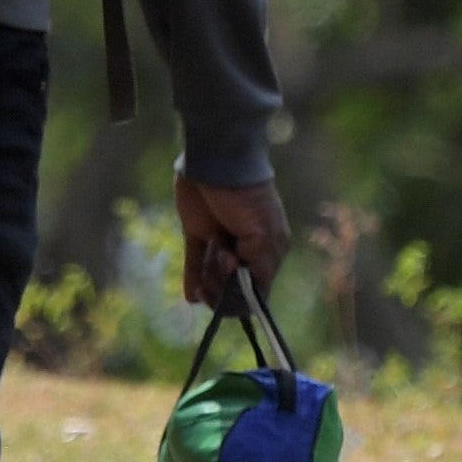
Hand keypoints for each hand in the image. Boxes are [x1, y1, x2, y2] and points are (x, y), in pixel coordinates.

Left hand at [176, 174, 289, 310]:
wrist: (217, 164)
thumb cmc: (246, 198)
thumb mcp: (263, 234)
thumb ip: (262, 266)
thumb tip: (254, 295)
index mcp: (269, 248)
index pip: (259, 287)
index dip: (245, 294)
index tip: (235, 287)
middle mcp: (245, 248)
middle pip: (233, 286)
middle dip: (224, 286)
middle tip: (223, 260)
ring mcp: (220, 240)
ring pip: (213, 276)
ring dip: (208, 280)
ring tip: (211, 257)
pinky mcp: (198, 232)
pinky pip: (195, 262)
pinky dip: (192, 280)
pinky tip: (192, 297)